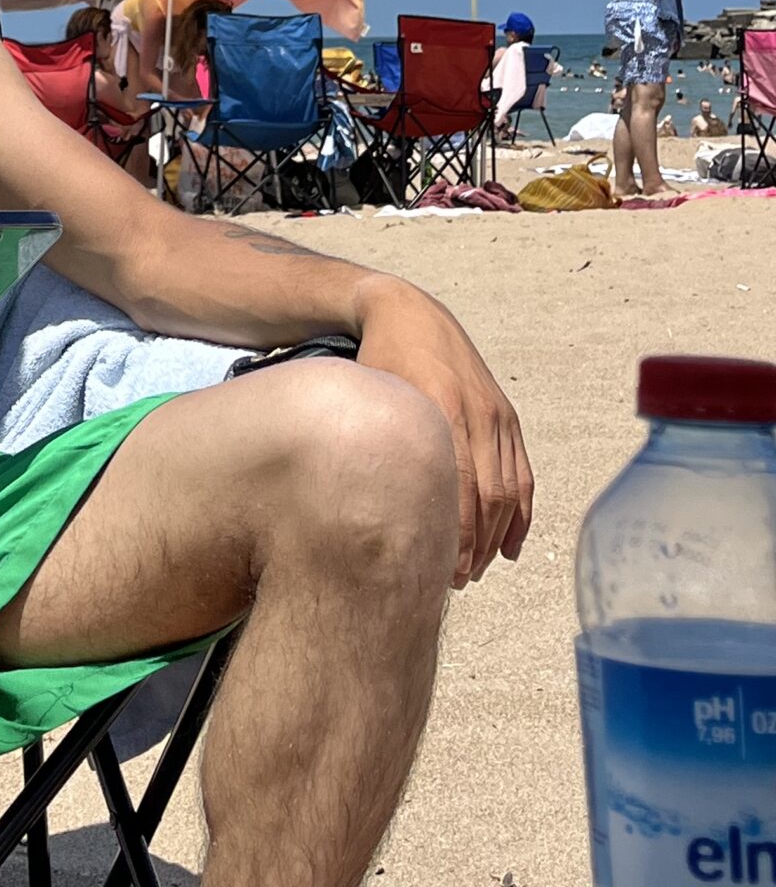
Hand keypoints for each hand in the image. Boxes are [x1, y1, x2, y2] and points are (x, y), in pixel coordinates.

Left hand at [354, 279, 532, 586]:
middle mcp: (475, 411)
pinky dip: (520, 515)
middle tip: (454, 581)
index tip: (440, 571)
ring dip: (495, 538)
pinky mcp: (506, 414)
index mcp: (441, 406)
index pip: (459, 487)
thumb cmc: (378, 361)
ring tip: (473, 571)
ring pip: (508, 490)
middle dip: (474, 546)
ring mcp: (496, 413)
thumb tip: (372, 510)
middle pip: (488, 495)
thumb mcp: (371, 396)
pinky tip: (508, 549)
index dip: (455, 535)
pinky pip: (522, 473)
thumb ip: (379, 444)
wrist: (410, 313)